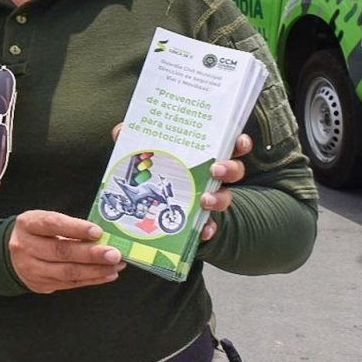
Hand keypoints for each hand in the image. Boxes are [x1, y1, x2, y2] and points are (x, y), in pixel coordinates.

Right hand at [8, 210, 124, 294]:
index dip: (76, 228)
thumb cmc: (35, 232)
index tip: (97, 232)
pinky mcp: (41, 285)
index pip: (53, 225)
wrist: (8, 255)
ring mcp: (32, 269)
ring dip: (95, 270)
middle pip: (61, 252)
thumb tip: (101, 235)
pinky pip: (69, 284)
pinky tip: (107, 274)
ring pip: (67, 272)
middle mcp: (27, 247)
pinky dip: (91, 279)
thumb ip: (67, 225)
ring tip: (116, 265)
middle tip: (114, 254)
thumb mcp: (43, 220)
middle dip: (91, 254)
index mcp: (28, 224)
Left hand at [110, 124, 251, 242]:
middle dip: (230, 169)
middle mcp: (212, 175)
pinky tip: (203, 231)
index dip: (239, 142)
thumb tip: (122, 130)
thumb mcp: (142, 151)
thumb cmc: (153, 168)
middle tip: (215, 170)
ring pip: (226, 198)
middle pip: (234, 170)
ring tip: (204, 200)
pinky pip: (211, 226)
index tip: (238, 142)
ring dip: (219, 199)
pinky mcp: (200, 220)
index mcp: (203, 153)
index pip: (230, 143)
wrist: (146, 204)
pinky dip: (209, 228)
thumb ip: (133, 139)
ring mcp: (209, 198)